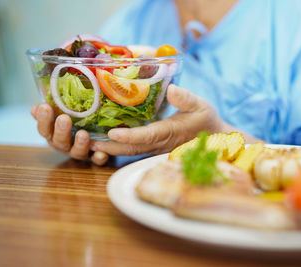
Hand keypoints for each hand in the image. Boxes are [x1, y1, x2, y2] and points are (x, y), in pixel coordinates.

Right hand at [31, 103, 108, 164]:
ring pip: (78, 152)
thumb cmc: (72, 124)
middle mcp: (65, 146)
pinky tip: (102, 154)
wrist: (93, 140)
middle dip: (61, 131)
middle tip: (64, 119)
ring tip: (83, 134)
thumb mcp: (59, 116)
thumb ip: (50, 111)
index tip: (44, 107)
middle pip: (60, 142)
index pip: (44, 129)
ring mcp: (80, 153)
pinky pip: (97, 160)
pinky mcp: (95, 158)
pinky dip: (99, 158)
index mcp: (53, 135)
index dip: (43, 120)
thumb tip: (35, 108)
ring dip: (80, 144)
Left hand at [90, 84, 225, 155]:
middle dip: (109, 147)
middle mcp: (159, 143)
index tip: (112, 133)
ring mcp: (155, 147)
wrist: (214, 139)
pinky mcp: (153, 146)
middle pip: (131, 148)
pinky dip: (117, 146)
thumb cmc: (207, 121)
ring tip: (86, 143)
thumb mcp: (202, 106)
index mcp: (170, 132)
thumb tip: (171, 89)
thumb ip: (186, 99)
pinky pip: (133, 148)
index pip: (147, 136)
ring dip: (109, 149)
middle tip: (86, 142)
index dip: (130, 136)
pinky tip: (102, 140)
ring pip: (129, 151)